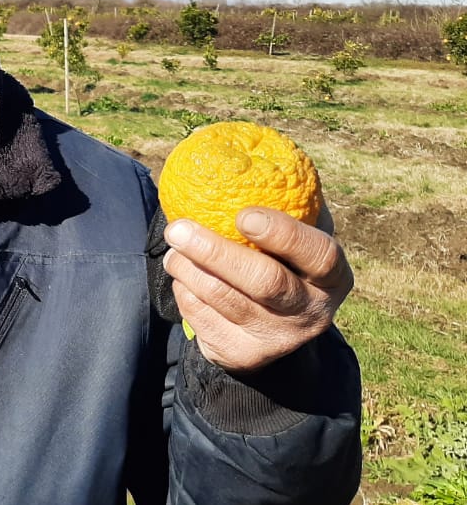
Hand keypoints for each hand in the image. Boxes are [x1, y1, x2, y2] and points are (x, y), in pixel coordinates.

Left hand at [162, 206, 352, 373]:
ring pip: (225, 300)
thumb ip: (283, 202)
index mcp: (332, 274)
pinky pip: (204, 319)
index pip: (317, 253)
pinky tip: (181, 274)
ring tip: (173, 248)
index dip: (282, 234)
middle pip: (264, 282)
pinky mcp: (244, 356)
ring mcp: (279, 339)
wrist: (274, 329)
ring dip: (188, 269)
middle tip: (177, 228)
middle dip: (214, 252)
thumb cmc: (281, 261)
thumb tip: (248, 148)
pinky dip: (185, 292)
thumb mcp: (294, 236)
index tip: (243, 215)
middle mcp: (312, 311)